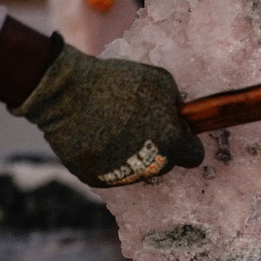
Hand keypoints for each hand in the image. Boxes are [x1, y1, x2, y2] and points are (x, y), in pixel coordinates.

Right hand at [11, 42, 204, 187]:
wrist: (67, 94)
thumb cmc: (117, 82)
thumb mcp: (160, 81)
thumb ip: (176, 103)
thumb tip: (178, 115)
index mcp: (173, 143)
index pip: (194, 155)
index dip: (186, 141)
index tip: (175, 130)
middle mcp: (152, 166)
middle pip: (165, 163)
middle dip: (158, 146)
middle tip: (138, 123)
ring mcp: (124, 176)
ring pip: (137, 169)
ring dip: (132, 153)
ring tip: (112, 126)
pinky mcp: (97, 179)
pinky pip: (110, 172)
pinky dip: (106, 158)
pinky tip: (95, 136)